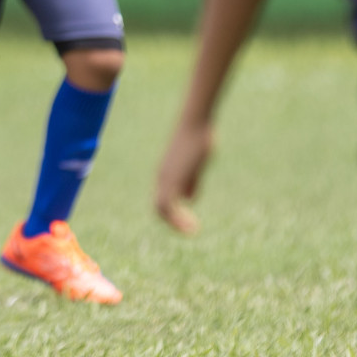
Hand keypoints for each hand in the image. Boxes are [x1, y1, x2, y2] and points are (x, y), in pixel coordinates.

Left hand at [155, 118, 215, 234]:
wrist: (194, 125)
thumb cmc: (198, 139)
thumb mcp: (195, 164)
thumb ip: (191, 181)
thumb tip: (189, 199)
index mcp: (166, 174)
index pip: (162, 200)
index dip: (173, 214)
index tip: (189, 223)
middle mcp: (162, 177)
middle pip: (158, 207)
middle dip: (173, 222)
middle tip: (191, 231)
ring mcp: (166, 178)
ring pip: (161, 208)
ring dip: (176, 223)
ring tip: (192, 231)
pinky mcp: (173, 178)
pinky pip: (169, 203)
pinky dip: (178, 218)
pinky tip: (192, 226)